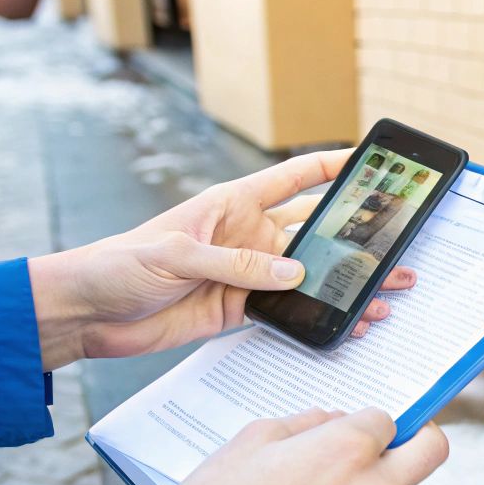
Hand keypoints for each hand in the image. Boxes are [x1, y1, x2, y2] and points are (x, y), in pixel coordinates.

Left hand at [26, 150, 414, 369]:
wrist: (86, 312)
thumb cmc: (118, 264)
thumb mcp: (176, 255)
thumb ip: (237, 264)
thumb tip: (293, 276)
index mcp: (231, 204)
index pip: (293, 178)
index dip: (332, 168)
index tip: (371, 164)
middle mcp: (246, 236)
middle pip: (313, 230)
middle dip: (356, 237)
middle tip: (397, 246)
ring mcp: (246, 274)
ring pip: (309, 275)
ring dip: (345, 282)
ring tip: (388, 291)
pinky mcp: (239, 309)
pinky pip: (288, 311)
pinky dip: (318, 316)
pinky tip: (346, 321)